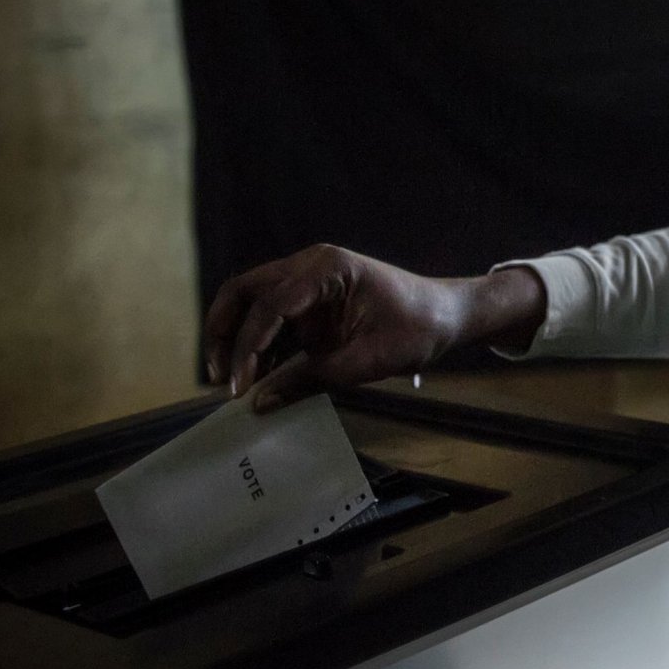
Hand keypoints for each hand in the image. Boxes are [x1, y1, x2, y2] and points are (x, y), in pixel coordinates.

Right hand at [201, 246, 544, 408]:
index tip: (240, 386)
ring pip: (251, 304)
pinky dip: (260, 347)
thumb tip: (260, 403)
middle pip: (244, 292)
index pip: (270, 303)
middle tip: (220, 377)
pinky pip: (271, 320)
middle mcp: (309, 266)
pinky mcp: (309, 303)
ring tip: (235, 385)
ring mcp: (307, 282)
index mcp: (327, 268)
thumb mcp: (367, 361)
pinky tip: (257, 379)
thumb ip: (311, 380)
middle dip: (224, 332)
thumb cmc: (418, 330)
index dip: (249, 346)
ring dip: (237, 341)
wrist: (448, 317)